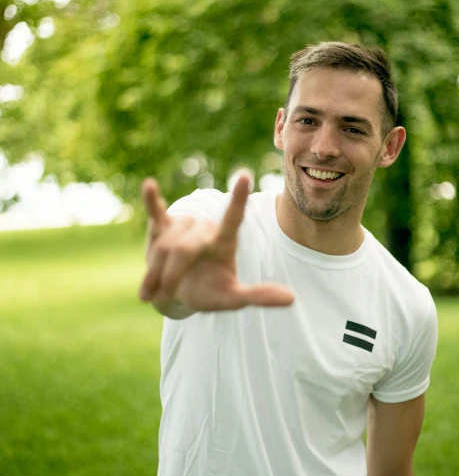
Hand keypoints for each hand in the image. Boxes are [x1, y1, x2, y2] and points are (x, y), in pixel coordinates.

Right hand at [139, 174, 294, 311]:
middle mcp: (206, 228)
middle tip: (164, 296)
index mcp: (225, 241)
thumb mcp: (232, 299)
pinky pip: (155, 211)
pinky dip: (151, 200)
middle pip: (184, 247)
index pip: (233, 218)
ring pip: (164, 244)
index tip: (244, 176)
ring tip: (153, 289)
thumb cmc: (208, 293)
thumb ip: (258, 296)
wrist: (176, 293)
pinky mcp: (161, 226)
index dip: (237, 199)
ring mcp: (183, 225)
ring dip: (153, 271)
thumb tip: (292, 299)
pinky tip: (149, 185)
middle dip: (170, 274)